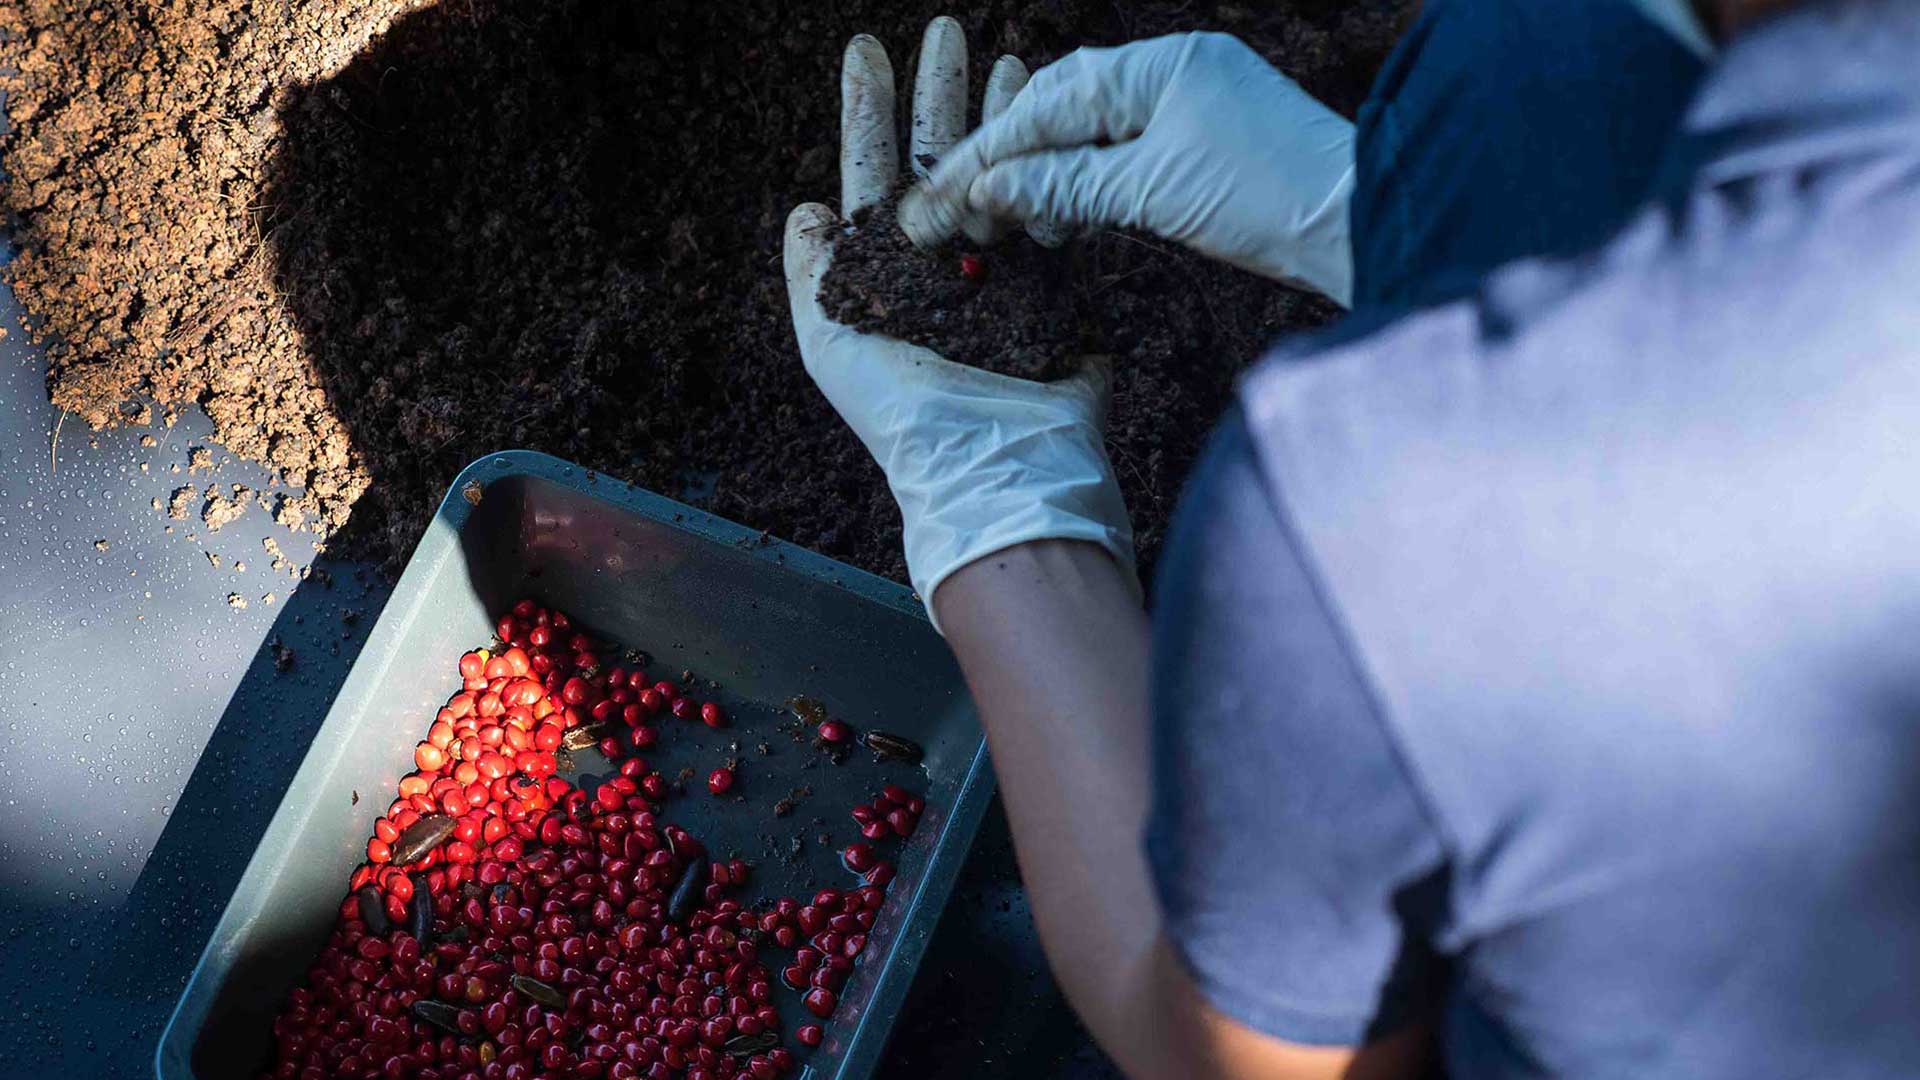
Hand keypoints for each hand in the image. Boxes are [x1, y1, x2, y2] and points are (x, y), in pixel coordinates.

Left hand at [783, 18, 1135, 624]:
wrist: (1001, 462)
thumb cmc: (908, 415)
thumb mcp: (832, 345)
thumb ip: (811, 275)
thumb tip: (803, 207)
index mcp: (888, 268)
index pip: (874, 171)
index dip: (868, 109)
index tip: (867, 48)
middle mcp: (944, 258)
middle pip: (940, 155)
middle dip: (941, 91)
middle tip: (946, 29)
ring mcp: (1004, 265)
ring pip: (1002, 169)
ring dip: (1004, 110)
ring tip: (1008, 57)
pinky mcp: (1057, 280)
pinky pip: (1054, 204)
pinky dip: (1055, 155)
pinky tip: (1060, 113)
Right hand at [898, 32, 1356, 305]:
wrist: (1361, 224)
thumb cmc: (1268, 195)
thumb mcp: (1152, 190)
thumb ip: (1066, 185)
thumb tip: (993, 188)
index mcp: (1160, 64)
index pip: (1050, 103)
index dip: (990, 150)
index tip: (945, 191)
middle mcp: (1176, 73)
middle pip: (1066, 109)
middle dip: (1010, 159)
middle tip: (964, 207)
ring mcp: (1196, 108)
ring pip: (1095, 136)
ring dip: (1047, 178)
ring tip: (1009, 221)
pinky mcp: (1211, 150)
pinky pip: (1128, 158)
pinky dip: (1089, 186)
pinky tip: (1062, 217)